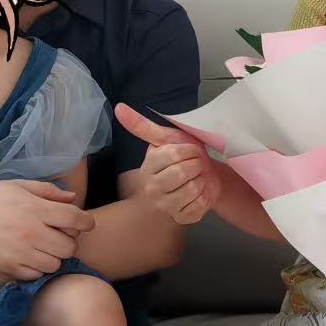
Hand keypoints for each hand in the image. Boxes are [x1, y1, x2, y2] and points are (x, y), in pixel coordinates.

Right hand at [0, 179, 92, 280]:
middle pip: (70, 246)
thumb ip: (47, 192)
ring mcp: (20, 252)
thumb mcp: (16, 186)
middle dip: (70, 241)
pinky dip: (38, 268)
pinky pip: (36, 275)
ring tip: (45, 247)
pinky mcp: (9, 268)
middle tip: (61, 236)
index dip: (86, 222)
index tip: (86, 223)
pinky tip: (31, 257)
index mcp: (34, 208)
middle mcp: (30, 232)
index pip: (75, 219)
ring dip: (55, 256)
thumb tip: (73, 198)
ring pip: (56, 263)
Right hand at [115, 103, 217, 223]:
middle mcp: (153, 188)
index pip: (175, 154)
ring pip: (193, 189)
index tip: (191, 150)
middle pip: (183, 172)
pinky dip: (206, 195)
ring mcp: (166, 206)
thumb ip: (142, 125)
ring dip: (202, 180)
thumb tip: (118, 107)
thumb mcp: (165, 139)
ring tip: (197, 177)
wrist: (199, 179)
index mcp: (148, 166)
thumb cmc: (179, 158)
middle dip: (197, 165)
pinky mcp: (183, 218)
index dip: (190, 150)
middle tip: (196, 164)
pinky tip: (200, 192)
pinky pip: (201, 204)